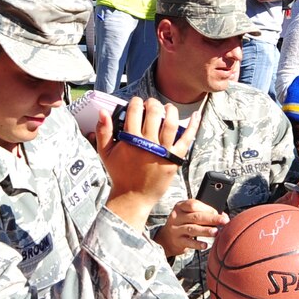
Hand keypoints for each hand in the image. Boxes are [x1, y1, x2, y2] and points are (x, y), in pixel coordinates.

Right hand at [99, 97, 197, 229]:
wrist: (133, 196)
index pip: (135, 111)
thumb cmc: (120, 174)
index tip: (137, 103)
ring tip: (167, 108)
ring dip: (170, 110)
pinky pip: (186, 139)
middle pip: (153, 113)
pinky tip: (196, 115)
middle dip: (152, 103)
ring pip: (170, 122)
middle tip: (151, 104)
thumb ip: (103, 131)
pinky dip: (192, 125)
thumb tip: (102, 112)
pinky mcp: (174, 158)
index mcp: (130, 140)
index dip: (136, 102)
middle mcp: (148, 143)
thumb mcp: (105, 153)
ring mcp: (163, 151)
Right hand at [154, 199, 228, 257]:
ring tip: (216, 232)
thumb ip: (202, 213)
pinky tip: (205, 245)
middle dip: (212, 218)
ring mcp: (176, 229)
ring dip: (206, 230)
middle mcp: (176, 217)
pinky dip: (197, 244)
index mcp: (180, 207)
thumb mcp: (187, 215)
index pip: (193, 205)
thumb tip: (223, 216)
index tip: (218, 212)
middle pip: (195, 216)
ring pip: (192, 229)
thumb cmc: (181, 224)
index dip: (207, 208)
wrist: (166, 239)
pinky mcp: (177, 241)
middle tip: (224, 221)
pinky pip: (188, 242)